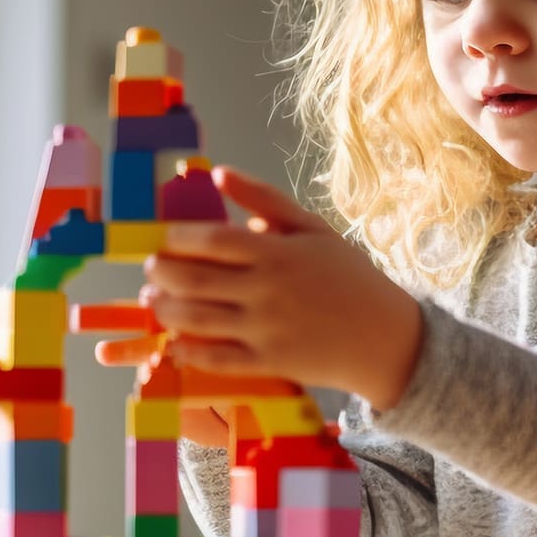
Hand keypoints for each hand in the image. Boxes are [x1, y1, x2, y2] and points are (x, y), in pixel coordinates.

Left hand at [141, 166, 423, 409]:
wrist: (385, 336)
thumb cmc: (349, 277)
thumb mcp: (314, 229)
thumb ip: (265, 199)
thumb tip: (216, 173)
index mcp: (278, 253)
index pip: (212, 240)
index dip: (177, 239)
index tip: (164, 239)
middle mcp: (267, 291)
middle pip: (193, 279)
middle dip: (160, 273)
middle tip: (151, 268)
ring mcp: (266, 329)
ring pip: (196, 319)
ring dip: (164, 309)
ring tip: (153, 300)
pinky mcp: (268, 363)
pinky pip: (215, 359)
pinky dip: (187, 351)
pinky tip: (174, 342)